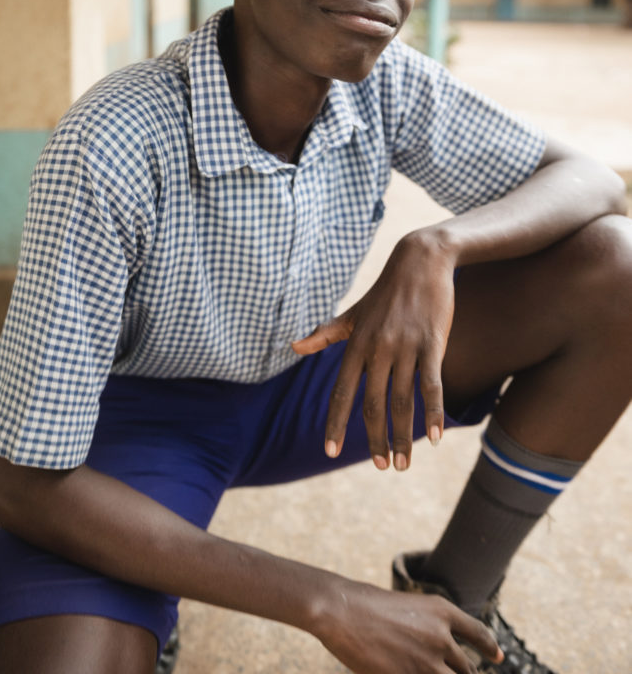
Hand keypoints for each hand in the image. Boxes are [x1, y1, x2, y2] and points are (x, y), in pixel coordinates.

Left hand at [292, 231, 456, 469]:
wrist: (419, 260)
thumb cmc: (385, 292)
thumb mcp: (353, 314)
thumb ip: (325, 334)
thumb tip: (292, 347)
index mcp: (356, 345)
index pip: (341, 391)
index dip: (335, 422)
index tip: (328, 451)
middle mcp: (378, 348)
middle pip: (373, 404)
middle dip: (374, 439)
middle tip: (380, 467)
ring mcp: (405, 346)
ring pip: (401, 401)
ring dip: (402, 437)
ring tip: (402, 465)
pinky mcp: (432, 343)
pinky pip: (431, 384)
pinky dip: (432, 413)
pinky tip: (434, 438)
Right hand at [313, 577, 501, 673]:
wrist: (342, 611)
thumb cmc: (364, 604)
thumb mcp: (405, 607)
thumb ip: (426, 627)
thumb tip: (439, 647)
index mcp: (441, 611)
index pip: (477, 632)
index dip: (490, 647)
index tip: (498, 658)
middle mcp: (441, 636)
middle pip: (467, 668)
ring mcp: (427, 662)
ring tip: (434, 673)